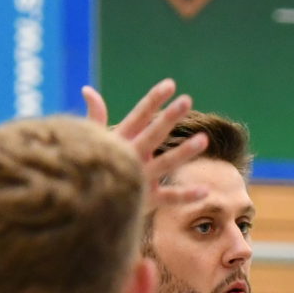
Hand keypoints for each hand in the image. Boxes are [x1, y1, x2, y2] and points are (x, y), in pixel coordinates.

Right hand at [84, 79, 208, 207]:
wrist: (87, 208)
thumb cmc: (94, 169)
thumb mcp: (93, 142)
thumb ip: (96, 116)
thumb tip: (87, 89)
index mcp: (119, 141)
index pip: (138, 116)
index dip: (154, 100)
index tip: (170, 84)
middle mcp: (130, 158)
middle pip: (153, 135)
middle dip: (169, 117)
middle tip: (187, 100)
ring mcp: (139, 179)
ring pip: (164, 164)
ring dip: (184, 152)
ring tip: (204, 139)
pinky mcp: (146, 201)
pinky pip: (169, 198)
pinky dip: (186, 196)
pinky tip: (206, 191)